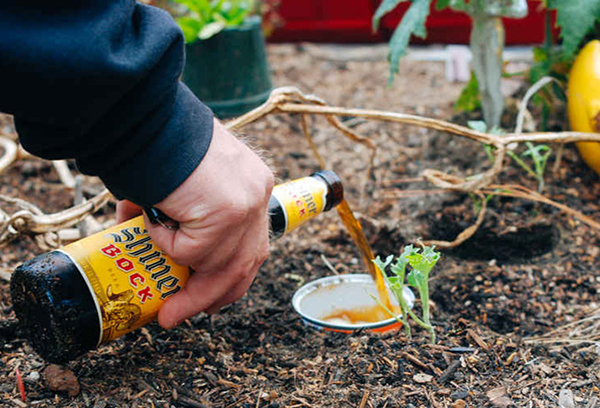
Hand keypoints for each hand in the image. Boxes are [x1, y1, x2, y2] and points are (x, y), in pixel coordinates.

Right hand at [117, 118, 273, 328]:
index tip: (216, 296)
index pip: (253, 242)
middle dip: (216, 295)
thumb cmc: (158, 144)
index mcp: (253, 184)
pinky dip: (165, 245)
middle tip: (187, 315)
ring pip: (220, 265)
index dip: (235, 274)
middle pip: (246, 261)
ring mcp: (246, 204)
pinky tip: (150, 221)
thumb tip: (150, 234)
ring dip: (190, 293)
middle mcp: (257, 194)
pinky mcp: (227, 213)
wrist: (148, 118)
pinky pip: (190, 250)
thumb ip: (180, 212)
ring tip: (166, 312)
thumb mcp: (184, 181)